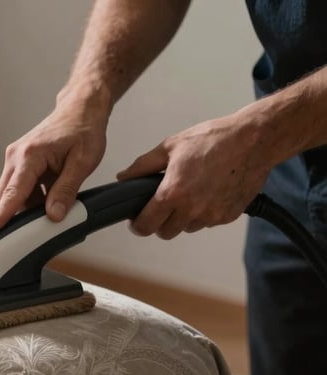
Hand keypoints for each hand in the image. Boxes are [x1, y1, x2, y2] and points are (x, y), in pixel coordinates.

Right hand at [0, 95, 109, 235]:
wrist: (80, 109)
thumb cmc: (83, 129)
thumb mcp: (83, 162)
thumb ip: (66, 190)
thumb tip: (54, 215)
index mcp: (29, 156)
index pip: (11, 194)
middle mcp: (16, 156)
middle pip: (5, 197)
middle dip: (18, 215)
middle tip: (40, 227)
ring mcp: (15, 159)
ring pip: (12, 194)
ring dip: (29, 205)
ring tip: (56, 199)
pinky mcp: (19, 162)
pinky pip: (19, 187)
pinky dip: (32, 197)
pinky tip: (51, 191)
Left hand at [117, 112, 276, 238]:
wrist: (254, 140)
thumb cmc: (212, 139)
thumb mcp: (170, 146)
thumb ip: (142, 166)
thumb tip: (123, 177)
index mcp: (173, 193)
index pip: (146, 226)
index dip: (138, 225)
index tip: (137, 221)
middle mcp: (192, 209)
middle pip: (165, 233)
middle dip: (159, 223)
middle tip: (161, 206)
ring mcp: (212, 215)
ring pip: (187, 228)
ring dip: (182, 218)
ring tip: (188, 193)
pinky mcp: (228, 216)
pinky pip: (208, 222)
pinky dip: (203, 213)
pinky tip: (207, 192)